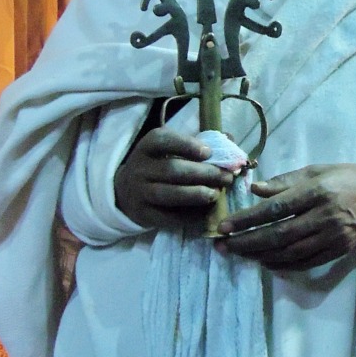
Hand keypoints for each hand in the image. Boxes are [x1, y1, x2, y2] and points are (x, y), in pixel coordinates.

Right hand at [114, 127, 233, 230]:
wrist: (126, 192)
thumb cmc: (156, 167)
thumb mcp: (167, 151)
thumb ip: (195, 145)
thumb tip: (230, 139)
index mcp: (147, 147)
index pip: (163, 140)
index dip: (186, 145)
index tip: (208, 152)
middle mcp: (140, 168)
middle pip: (172, 169)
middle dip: (203, 173)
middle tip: (225, 177)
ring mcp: (140, 193)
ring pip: (170, 194)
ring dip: (197, 195)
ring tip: (215, 194)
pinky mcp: (144, 215)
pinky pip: (169, 217)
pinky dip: (190, 216)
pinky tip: (205, 213)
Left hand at [215, 163, 355, 270]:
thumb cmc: (348, 177)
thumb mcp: (317, 170)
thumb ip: (285, 181)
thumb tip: (255, 190)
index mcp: (317, 190)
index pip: (275, 208)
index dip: (247, 220)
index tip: (224, 227)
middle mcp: (325, 215)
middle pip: (279, 235)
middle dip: (247, 243)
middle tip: (223, 247)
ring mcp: (334, 236)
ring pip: (290, 252)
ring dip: (260, 256)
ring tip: (239, 255)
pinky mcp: (340, 250)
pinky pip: (306, 262)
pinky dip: (283, 265)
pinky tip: (265, 262)